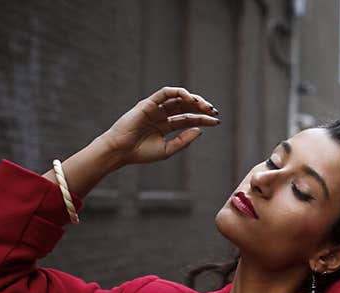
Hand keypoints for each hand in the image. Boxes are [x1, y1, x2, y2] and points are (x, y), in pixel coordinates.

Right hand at [98, 86, 219, 165]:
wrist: (122, 151)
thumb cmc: (142, 153)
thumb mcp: (168, 149)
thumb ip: (184, 140)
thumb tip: (199, 130)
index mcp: (166, 125)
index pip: (189, 119)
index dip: (203, 119)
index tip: (217, 122)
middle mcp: (162, 114)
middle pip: (186, 107)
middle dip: (201, 108)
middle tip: (214, 112)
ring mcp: (156, 108)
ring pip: (178, 98)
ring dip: (193, 99)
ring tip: (205, 106)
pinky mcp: (148, 103)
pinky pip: (165, 93)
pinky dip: (178, 92)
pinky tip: (190, 98)